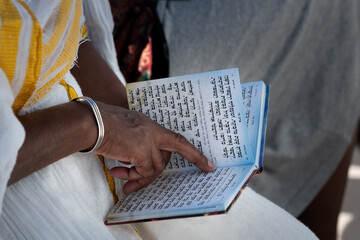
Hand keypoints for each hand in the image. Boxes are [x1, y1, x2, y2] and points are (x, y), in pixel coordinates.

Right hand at [94, 102, 214, 193]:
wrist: (90, 120)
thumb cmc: (101, 123)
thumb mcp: (125, 128)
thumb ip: (136, 141)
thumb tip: (137, 161)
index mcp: (150, 124)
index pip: (178, 139)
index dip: (194, 153)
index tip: (208, 165)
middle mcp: (153, 131)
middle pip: (165, 158)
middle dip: (152, 172)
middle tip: (135, 183)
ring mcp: (149, 140)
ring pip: (155, 167)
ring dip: (138, 176)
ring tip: (121, 176)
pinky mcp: (141, 150)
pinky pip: (143, 171)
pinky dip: (132, 176)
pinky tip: (116, 171)